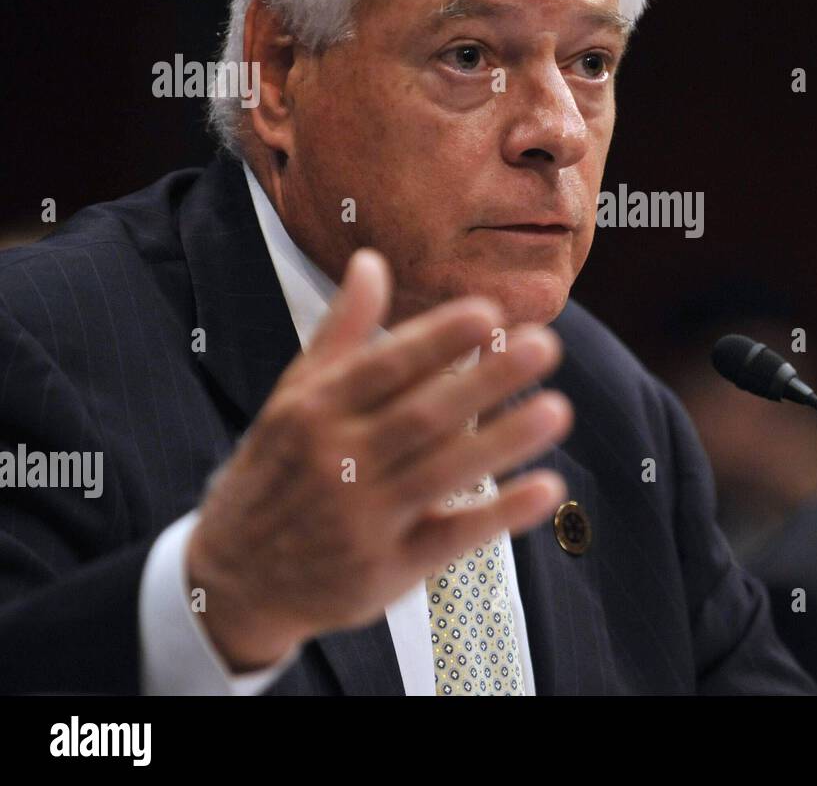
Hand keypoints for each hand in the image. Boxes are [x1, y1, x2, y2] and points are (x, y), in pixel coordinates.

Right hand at [187, 248, 569, 670]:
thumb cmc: (278, 472)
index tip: (488, 311)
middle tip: (545, 346)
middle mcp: (337, 462)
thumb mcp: (292, 399)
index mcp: (314, 413)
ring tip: (557, 409)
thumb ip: (341, 333)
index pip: (383, 369)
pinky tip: (545, 487)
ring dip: (502, 442)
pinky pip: (449, 538)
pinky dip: (498, 514)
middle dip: (485, 381)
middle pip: (421, 417)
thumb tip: (371, 261)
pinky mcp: (385, 571)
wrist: (233, 581)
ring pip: (441, 473)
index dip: (435, 341)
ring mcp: (362, 521)